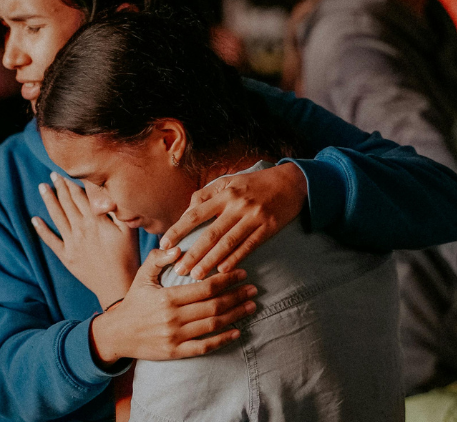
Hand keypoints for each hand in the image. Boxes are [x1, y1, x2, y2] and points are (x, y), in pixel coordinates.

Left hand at [33, 173, 139, 307]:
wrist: (117, 287)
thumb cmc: (128, 257)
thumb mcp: (129, 231)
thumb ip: (116, 210)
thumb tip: (105, 193)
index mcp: (96, 221)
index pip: (82, 195)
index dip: (75, 181)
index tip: (69, 169)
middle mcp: (81, 229)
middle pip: (68, 203)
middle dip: (60, 186)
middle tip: (53, 173)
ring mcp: (71, 243)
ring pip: (57, 217)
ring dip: (49, 201)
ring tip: (43, 187)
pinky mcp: (67, 257)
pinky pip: (51, 241)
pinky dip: (42, 230)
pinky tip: (35, 220)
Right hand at [90, 247, 257, 365]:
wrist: (117, 334)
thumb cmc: (134, 302)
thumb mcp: (142, 276)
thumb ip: (158, 259)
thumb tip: (178, 249)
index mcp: (167, 297)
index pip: (205, 287)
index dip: (226, 280)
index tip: (242, 273)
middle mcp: (173, 318)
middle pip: (214, 305)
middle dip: (237, 296)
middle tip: (253, 289)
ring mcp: (175, 336)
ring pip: (213, 325)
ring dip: (235, 315)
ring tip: (250, 306)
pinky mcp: (176, 351)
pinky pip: (204, 346)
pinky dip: (223, 339)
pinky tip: (237, 332)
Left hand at [160, 162, 306, 278]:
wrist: (292, 182)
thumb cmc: (255, 183)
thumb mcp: (229, 181)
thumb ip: (206, 195)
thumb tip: (186, 213)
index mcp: (224, 193)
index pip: (195, 214)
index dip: (178, 230)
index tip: (164, 245)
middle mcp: (237, 205)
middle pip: (210, 233)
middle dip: (192, 253)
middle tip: (178, 270)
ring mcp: (254, 217)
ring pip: (228, 243)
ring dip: (211, 261)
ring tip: (196, 275)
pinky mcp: (268, 228)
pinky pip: (248, 246)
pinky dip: (235, 259)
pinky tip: (223, 271)